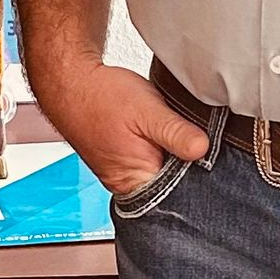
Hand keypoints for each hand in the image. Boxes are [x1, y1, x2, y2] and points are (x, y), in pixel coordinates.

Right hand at [32, 56, 209, 197]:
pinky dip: (161, 150)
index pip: (179, 195)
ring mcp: (124, 174)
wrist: (71, 83)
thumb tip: (203, 149)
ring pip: (162, 173)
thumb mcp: (148, 111)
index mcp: (134, 181)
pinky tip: (161, 135)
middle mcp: (127, 184)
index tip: (208, 155)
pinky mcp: (123, 162)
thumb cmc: (101, 97)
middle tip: (190, 139)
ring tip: (172, 135)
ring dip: (174, 156)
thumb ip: (177, 133)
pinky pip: (151, 163)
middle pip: (172, 186)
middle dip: (187, 165)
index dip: (198, 175)